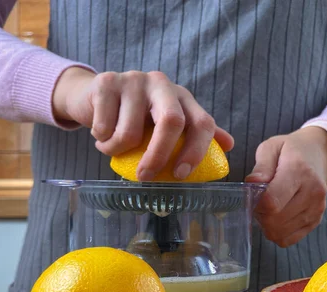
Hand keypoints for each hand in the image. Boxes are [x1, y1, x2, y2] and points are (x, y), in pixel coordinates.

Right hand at [52, 67, 233, 180]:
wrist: (97, 96)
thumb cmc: (137, 117)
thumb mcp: (167, 124)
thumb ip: (195, 134)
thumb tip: (229, 145)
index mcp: (183, 97)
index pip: (202, 122)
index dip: (197, 150)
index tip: (182, 175)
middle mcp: (163, 84)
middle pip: (171, 121)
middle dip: (159, 155)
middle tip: (145, 177)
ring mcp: (134, 80)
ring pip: (130, 132)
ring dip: (116, 150)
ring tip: (112, 148)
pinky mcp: (106, 81)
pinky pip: (104, 127)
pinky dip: (101, 141)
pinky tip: (100, 135)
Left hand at [245, 126, 326, 247]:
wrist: (320, 155)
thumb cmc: (292, 151)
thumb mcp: (272, 147)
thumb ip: (261, 166)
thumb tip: (252, 184)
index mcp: (299, 171)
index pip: (272, 202)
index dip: (256, 203)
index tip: (254, 195)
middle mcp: (312, 192)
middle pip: (275, 221)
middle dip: (260, 215)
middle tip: (259, 202)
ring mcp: (317, 209)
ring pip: (280, 234)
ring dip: (268, 225)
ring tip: (270, 208)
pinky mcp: (316, 220)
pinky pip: (288, 239)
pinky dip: (278, 232)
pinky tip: (278, 216)